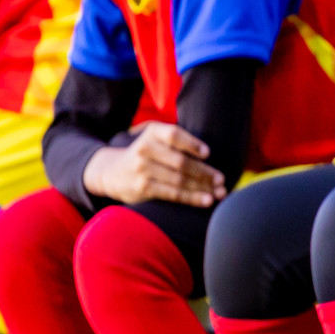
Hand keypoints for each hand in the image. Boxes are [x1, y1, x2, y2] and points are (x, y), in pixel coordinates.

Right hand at [82, 123, 224, 206]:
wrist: (112, 171)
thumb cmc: (147, 154)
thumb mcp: (156, 140)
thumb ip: (178, 144)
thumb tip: (211, 157)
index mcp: (153, 132)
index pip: (174, 135)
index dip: (192, 144)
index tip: (208, 153)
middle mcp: (145, 149)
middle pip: (180, 162)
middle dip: (204, 172)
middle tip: (222, 179)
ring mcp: (142, 169)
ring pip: (179, 180)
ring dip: (202, 187)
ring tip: (220, 192)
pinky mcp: (142, 188)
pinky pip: (172, 194)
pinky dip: (192, 197)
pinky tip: (206, 200)